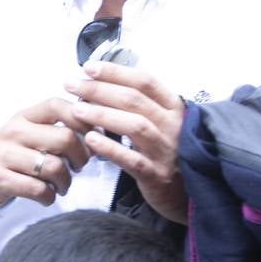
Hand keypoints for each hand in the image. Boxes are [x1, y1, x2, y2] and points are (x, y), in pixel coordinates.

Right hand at [0, 99, 91, 213]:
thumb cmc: (10, 157)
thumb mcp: (27, 135)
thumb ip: (54, 129)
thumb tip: (97, 130)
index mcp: (23, 117)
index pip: (57, 105)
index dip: (81, 119)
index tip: (91, 136)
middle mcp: (13, 132)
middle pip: (64, 138)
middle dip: (80, 157)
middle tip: (78, 167)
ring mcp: (4, 155)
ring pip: (53, 167)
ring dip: (65, 182)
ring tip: (62, 186)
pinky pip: (37, 189)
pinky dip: (49, 197)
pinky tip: (47, 197)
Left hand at [67, 62, 187, 223]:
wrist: (189, 193)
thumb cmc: (168, 153)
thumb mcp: (162, 124)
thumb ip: (141, 105)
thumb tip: (103, 83)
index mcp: (174, 108)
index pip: (144, 81)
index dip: (115, 72)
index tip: (88, 68)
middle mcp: (174, 125)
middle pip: (135, 100)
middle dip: (100, 89)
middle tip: (71, 85)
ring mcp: (167, 150)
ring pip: (135, 126)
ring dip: (103, 114)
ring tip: (76, 109)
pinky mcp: (157, 174)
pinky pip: (132, 159)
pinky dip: (110, 148)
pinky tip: (90, 139)